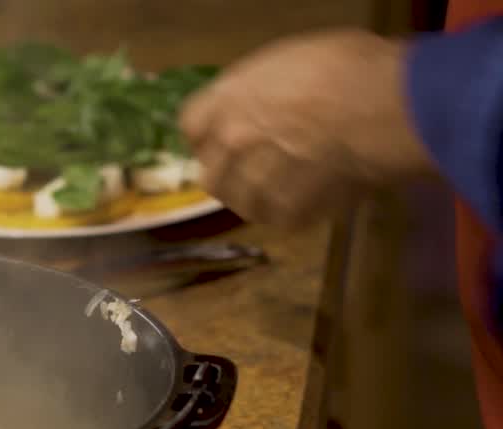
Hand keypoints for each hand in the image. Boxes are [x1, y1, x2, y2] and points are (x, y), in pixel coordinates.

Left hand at [179, 29, 434, 227]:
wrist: (386, 107)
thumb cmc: (350, 66)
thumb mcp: (295, 59)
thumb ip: (266, 88)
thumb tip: (272, 100)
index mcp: (228, 99)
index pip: (191, 125)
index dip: (207, 133)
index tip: (223, 136)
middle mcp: (232, 142)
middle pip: (211, 173)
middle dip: (229, 174)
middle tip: (255, 171)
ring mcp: (257, 180)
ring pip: (242, 203)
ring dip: (259, 199)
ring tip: (285, 192)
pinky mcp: (288, 211)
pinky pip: (280, 220)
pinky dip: (295, 215)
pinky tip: (313, 203)